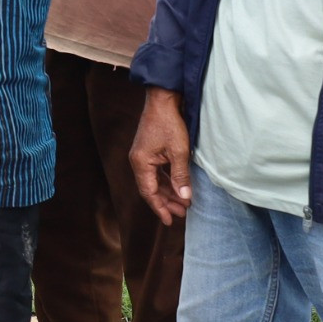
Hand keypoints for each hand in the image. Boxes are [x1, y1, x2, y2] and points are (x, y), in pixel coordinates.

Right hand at [127, 88, 191, 225]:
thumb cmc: (169, 123)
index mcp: (141, 163)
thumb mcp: (179, 152)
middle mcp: (138, 161)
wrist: (163, 100)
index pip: (149, 192)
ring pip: (154, 181)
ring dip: (168, 192)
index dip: (160, 208)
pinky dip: (167, 181)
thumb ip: (181, 176)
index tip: (170, 221)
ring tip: (184, 202)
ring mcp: (142, 156)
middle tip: (183, 213)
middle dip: (167, 202)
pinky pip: (156, 172)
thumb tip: (185, 197)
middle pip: (151, 189)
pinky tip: (178, 186)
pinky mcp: (149, 151)